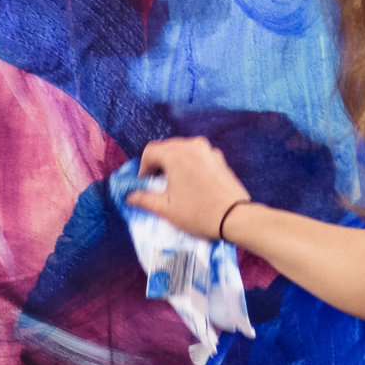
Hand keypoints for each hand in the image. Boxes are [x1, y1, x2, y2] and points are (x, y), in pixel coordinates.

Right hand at [126, 136, 251, 241]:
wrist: (235, 217)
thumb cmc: (199, 213)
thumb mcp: (166, 209)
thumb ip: (143, 199)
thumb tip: (130, 196)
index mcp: (176, 155)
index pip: (150, 151)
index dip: (143, 167)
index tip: (144, 183)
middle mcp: (192, 146)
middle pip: (166, 147)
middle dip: (158, 163)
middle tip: (156, 183)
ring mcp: (208, 151)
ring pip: (183, 150)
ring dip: (174, 163)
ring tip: (174, 184)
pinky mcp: (219, 158)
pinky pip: (197, 155)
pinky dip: (189, 164)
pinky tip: (191, 183)